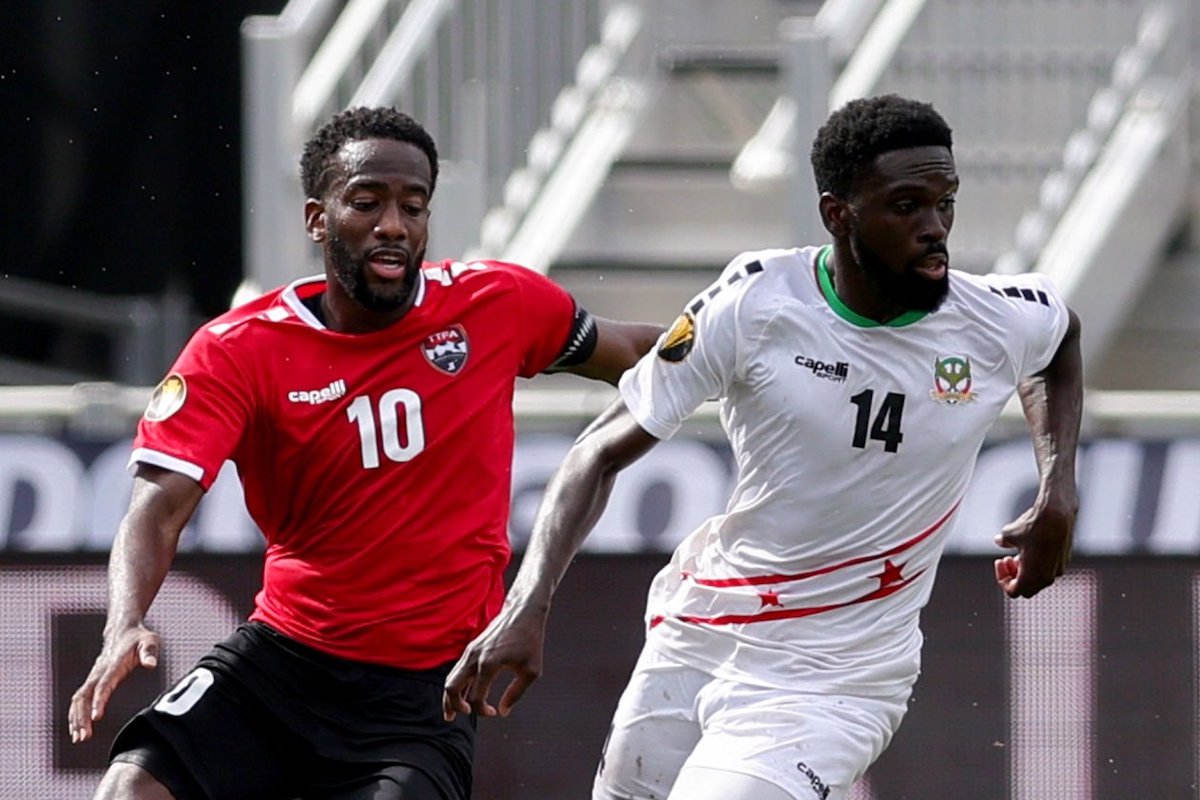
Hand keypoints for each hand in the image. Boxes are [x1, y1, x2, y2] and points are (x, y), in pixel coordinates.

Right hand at [68, 625, 160, 742]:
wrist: (123, 630)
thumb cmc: (139, 638)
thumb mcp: (149, 641)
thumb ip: (150, 652)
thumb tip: (151, 664)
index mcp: (113, 664)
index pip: (104, 684)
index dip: (98, 700)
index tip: (96, 716)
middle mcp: (99, 671)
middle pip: (85, 696)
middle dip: (82, 717)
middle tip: (83, 737)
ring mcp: (93, 676)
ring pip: (78, 699)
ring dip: (76, 718)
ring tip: (79, 738)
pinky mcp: (92, 680)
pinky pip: (79, 699)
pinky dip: (75, 714)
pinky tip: (77, 729)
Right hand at [443, 603, 547, 721]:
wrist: (523, 612)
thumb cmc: (530, 641)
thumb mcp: (531, 671)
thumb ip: (516, 693)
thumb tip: (503, 712)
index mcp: (489, 664)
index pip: (475, 698)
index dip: (482, 711)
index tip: (494, 712)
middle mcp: (475, 657)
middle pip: (451, 687)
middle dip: (452, 706)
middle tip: (455, 717)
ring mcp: (470, 651)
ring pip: (451, 678)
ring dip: (450, 696)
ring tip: (450, 712)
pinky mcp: (471, 648)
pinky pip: (458, 670)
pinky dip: (457, 684)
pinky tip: (462, 694)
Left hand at [994, 502, 1073, 598]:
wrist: (1057, 512)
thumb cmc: (1033, 525)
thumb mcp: (1009, 533)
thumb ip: (1003, 542)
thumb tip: (999, 541)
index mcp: (1032, 577)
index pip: (1013, 591)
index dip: (1002, 578)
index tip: (1000, 561)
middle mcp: (1047, 577)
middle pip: (1026, 588)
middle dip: (1015, 576)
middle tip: (1008, 560)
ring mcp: (1058, 569)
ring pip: (1039, 579)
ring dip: (1026, 570)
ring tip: (1019, 552)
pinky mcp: (1064, 560)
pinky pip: (1048, 569)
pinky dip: (1038, 564)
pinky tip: (1032, 546)